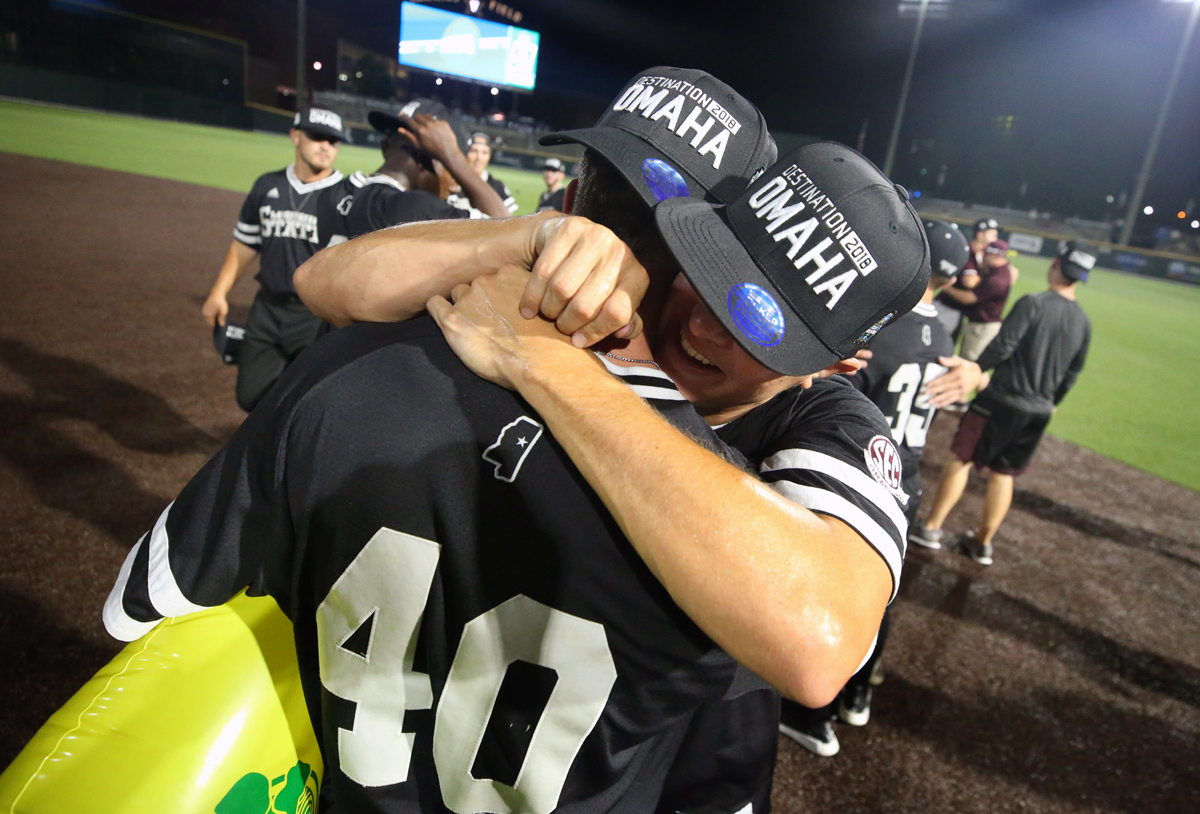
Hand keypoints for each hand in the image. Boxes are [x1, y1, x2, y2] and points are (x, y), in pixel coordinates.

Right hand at [202, 292, 228, 326]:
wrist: (217, 294)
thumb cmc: (221, 303)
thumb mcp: (223, 311)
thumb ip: (222, 319)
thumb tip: (221, 325)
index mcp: (208, 315)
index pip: (211, 324)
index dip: (216, 325)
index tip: (220, 326)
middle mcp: (205, 313)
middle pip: (209, 321)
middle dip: (215, 321)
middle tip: (221, 321)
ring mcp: (204, 310)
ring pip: (209, 317)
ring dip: (213, 318)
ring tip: (219, 315)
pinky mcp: (205, 308)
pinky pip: (208, 314)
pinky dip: (212, 314)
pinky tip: (217, 312)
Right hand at [398, 114, 463, 164]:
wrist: (448, 152)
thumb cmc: (431, 151)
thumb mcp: (418, 146)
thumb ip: (409, 136)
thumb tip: (399, 129)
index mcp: (419, 130)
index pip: (409, 120)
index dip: (404, 117)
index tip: (401, 115)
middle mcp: (427, 124)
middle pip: (418, 116)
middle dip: (415, 118)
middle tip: (416, 123)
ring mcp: (436, 122)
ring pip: (427, 116)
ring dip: (424, 119)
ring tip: (426, 126)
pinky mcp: (443, 122)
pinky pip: (436, 119)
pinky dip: (434, 122)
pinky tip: (435, 129)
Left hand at [428, 265, 579, 389]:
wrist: (541, 365)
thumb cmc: (550, 341)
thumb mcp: (546, 304)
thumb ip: (530, 293)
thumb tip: (524, 298)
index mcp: (510, 272)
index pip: (495, 276)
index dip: (498, 295)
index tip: (505, 310)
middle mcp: (487, 280)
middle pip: (475, 285)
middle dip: (480, 300)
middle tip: (492, 324)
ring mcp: (468, 298)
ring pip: (457, 294)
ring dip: (463, 308)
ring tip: (476, 329)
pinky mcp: (452, 319)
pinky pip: (434, 304)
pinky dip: (438, 310)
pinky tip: (450, 322)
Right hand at [518, 216, 648, 346]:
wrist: (575, 239)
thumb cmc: (596, 278)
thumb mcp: (615, 300)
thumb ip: (625, 321)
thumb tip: (623, 332)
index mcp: (636, 276)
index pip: (617, 313)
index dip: (595, 332)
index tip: (578, 341)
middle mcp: (619, 253)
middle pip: (585, 305)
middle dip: (567, 324)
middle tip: (561, 327)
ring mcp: (594, 237)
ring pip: (561, 289)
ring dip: (549, 310)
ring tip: (548, 313)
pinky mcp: (568, 228)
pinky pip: (543, 272)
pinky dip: (532, 296)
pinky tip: (529, 308)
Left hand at [924, 356, 983, 407]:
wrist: (978, 375)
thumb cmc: (965, 366)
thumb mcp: (959, 361)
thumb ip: (950, 360)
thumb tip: (939, 359)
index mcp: (958, 374)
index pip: (944, 379)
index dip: (935, 382)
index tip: (926, 385)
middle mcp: (960, 383)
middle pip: (945, 388)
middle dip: (935, 391)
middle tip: (925, 394)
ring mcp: (962, 390)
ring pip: (948, 395)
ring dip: (938, 399)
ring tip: (930, 402)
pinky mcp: (963, 395)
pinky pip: (953, 400)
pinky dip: (945, 403)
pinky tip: (938, 406)